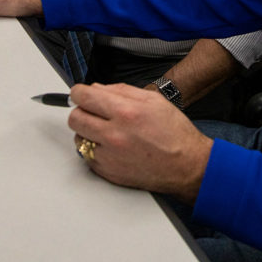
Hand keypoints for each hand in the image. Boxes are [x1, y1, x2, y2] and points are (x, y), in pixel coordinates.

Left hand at [68, 83, 212, 202]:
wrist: (186, 166)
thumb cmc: (174, 134)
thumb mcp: (153, 100)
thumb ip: (121, 90)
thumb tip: (96, 88)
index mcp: (125, 112)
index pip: (84, 96)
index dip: (79, 92)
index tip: (80, 94)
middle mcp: (114, 135)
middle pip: (75, 117)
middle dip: (81, 111)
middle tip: (92, 112)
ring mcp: (109, 156)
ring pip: (78, 138)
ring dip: (87, 132)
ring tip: (105, 131)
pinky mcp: (108, 173)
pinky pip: (87, 156)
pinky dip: (95, 150)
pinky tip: (111, 146)